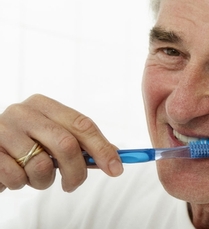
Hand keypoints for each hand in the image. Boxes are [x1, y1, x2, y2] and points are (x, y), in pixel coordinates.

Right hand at [0, 94, 122, 192]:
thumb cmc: (22, 144)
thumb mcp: (50, 138)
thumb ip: (80, 144)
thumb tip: (115, 156)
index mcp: (43, 105)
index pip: (82, 125)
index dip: (102, 148)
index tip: (116, 169)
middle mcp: (23, 112)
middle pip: (66, 144)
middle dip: (76, 171)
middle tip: (73, 185)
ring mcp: (3, 130)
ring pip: (40, 165)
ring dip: (44, 181)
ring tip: (35, 177)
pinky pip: (16, 177)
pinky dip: (21, 184)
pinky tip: (16, 177)